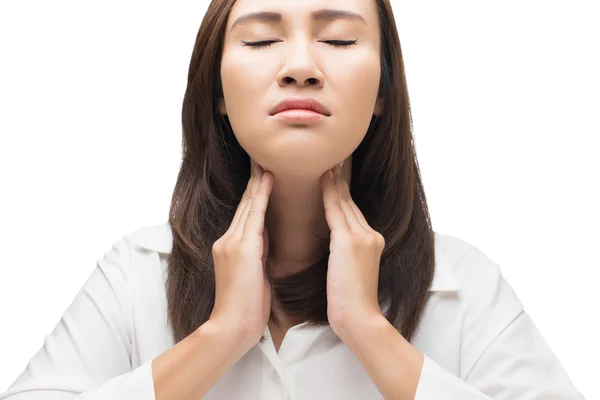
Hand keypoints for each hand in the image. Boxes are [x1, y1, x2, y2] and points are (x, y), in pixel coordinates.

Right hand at [209, 160, 272, 348]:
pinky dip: (261, 195)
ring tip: (266, 159)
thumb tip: (264, 240)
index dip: (255, 193)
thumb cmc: (246, 309)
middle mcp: (228, 240)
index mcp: (232, 248)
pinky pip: (253, 215)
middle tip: (263, 157)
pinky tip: (268, 178)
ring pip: (248, 204)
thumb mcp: (252, 275)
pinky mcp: (240, 248)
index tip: (264, 174)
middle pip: (245, 204)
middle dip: (254, 180)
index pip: (246, 214)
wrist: (232, 328)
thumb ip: (256, 254)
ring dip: (258, 181)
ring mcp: (231, 242)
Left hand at [321, 162, 384, 340]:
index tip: (332, 172)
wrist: (360, 320)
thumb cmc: (349, 303)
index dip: (341, 190)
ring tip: (324, 159)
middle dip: (338, 178)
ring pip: (343, 201)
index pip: (351, 210)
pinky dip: (328, 193)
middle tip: (329, 155)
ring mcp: (363, 236)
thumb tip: (334, 246)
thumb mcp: (349, 272)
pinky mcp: (351, 242)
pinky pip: (336, 210)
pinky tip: (322, 177)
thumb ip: (344, 253)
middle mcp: (370, 234)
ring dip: (332, 179)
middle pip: (349, 200)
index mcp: (371, 241)